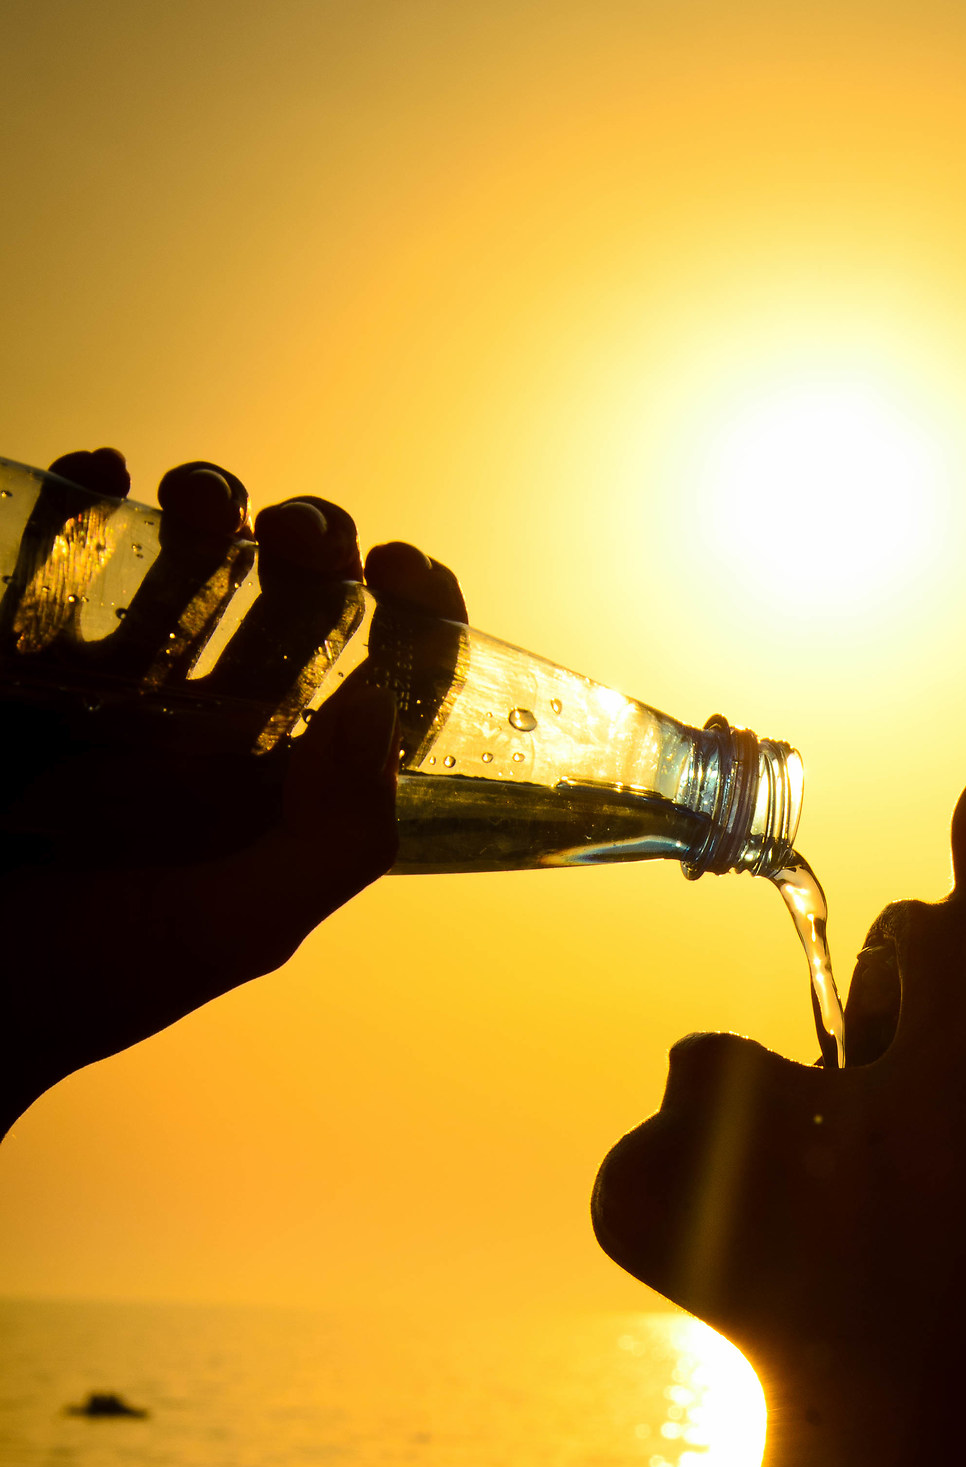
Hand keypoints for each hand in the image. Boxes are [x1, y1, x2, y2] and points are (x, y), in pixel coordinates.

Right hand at [0, 449, 466, 1133]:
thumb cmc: (89, 980)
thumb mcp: (236, 927)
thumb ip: (332, 838)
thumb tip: (382, 706)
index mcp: (282, 801)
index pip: (380, 697)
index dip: (414, 627)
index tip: (404, 568)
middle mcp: (214, 740)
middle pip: (294, 613)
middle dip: (314, 550)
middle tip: (300, 532)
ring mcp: (116, 697)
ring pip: (189, 570)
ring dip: (213, 510)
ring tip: (202, 496)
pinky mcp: (21, 667)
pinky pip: (60, 562)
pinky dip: (84, 501)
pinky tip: (102, 476)